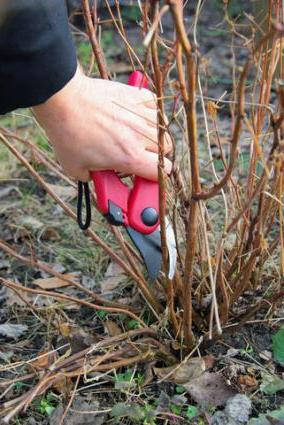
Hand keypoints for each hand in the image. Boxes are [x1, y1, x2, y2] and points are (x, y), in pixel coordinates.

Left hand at [32, 65, 171, 181]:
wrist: (63, 100)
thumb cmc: (67, 134)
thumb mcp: (75, 168)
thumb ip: (93, 178)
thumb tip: (97, 177)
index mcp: (129, 157)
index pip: (160, 172)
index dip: (155, 176)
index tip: (145, 175)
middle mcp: (140, 136)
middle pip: (165, 150)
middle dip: (154, 155)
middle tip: (138, 155)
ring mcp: (139, 114)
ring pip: (162, 128)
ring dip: (153, 135)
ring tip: (137, 136)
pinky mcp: (135, 96)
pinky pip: (153, 105)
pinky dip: (149, 112)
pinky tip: (136, 116)